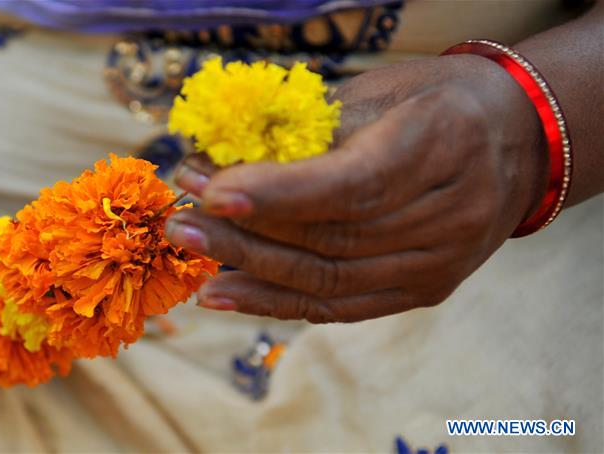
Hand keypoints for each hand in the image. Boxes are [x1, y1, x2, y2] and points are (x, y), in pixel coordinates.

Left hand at [166, 54, 547, 322]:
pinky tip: (226, 293)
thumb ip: (310, 132)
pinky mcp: (424, 290)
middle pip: (331, 239)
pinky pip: (340, 306)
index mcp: (443, 144)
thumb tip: (220, 161)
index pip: (351, 184)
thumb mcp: (380, 93)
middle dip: (244, 231)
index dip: (278, 193)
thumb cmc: (434, 103)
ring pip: (329, 281)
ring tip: (192, 251)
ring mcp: (441, 262)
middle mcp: (451, 214)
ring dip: (249, 270)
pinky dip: (277, 302)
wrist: (516, 142)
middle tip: (183, 218)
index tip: (212, 189)